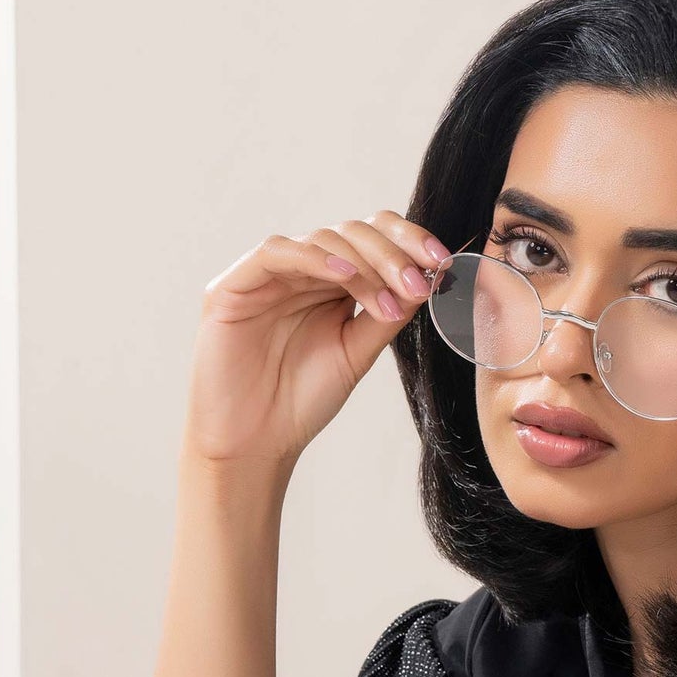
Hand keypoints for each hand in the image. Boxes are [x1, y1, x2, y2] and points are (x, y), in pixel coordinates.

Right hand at [182, 208, 450, 468]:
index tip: (443, 261)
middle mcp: (301, 272)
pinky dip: (314, 258)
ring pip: (321, 239)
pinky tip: (346, 274)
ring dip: (364, 262)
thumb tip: (426, 279)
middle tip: (421, 283)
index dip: (407, 240)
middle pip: (352, 233)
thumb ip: (386, 315)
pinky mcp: (234, 286)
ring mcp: (268, 276)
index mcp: (330, 284)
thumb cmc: (301, 402)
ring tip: (390, 298)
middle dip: (393, 255)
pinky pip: (277, 253)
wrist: (255, 443)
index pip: (372, 240)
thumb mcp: (357, 353)